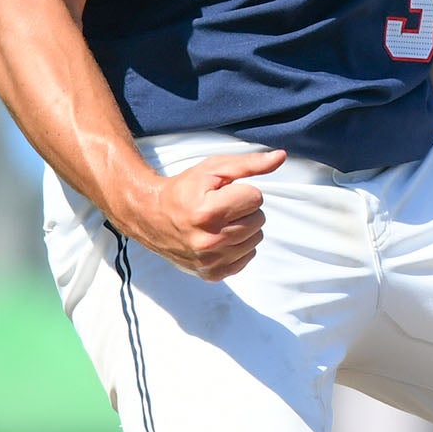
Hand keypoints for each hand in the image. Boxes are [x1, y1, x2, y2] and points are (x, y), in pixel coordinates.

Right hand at [112, 149, 288, 279]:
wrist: (151, 217)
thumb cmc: (184, 190)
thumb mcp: (213, 169)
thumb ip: (249, 164)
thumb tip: (281, 157)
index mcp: (207, 213)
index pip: (256, 198)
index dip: (242, 191)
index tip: (222, 193)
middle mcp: (209, 241)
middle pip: (259, 219)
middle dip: (244, 209)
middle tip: (220, 207)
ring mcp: (211, 261)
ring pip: (256, 238)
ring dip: (243, 227)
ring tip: (219, 222)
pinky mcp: (212, 274)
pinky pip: (247, 257)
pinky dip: (238, 246)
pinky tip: (219, 237)